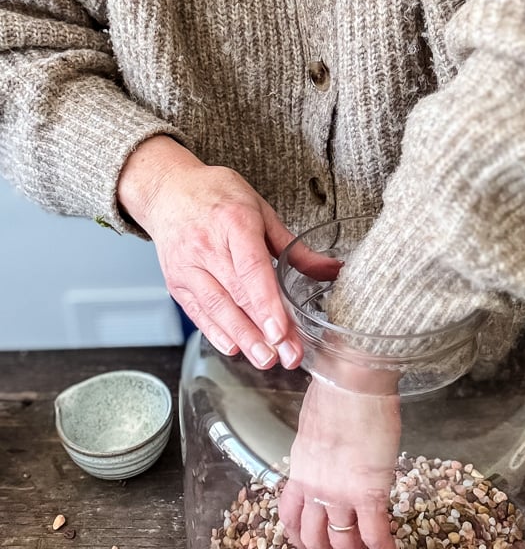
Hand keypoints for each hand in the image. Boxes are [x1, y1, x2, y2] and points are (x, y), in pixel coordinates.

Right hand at [117, 136, 339, 366]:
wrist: (168, 190)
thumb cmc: (218, 196)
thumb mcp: (261, 210)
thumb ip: (295, 246)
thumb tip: (332, 270)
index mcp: (234, 222)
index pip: (252, 269)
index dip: (267, 303)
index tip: (282, 331)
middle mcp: (208, 246)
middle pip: (237, 295)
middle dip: (263, 331)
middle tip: (286, 356)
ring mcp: (189, 266)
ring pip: (217, 308)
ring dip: (242, 338)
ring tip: (265, 359)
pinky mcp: (177, 281)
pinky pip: (197, 311)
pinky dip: (215, 332)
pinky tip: (234, 347)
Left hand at [278, 373, 414, 548]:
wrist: (353, 381)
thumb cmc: (338, 390)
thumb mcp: (318, 423)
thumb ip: (323, 445)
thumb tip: (336, 447)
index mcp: (300, 470)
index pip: (290, 516)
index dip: (301, 539)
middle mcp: (314, 487)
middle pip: (314, 540)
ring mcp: (339, 493)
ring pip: (343, 544)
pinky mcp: (369, 491)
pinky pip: (377, 535)